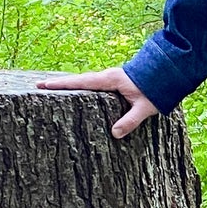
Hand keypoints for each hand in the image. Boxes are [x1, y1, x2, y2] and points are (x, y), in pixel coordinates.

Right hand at [37, 66, 158, 138]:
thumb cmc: (156, 90)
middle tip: (38, 85)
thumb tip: (114, 134)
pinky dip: (81, 86)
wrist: (168, 74)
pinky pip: (92, 84)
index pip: (81, 82)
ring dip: (69, 84)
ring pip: (84, 81)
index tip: (44, 85)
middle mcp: (107, 76)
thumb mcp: (144, 108)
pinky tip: (76, 93)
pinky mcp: (114, 81)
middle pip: (78, 80)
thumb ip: (130, 120)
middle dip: (59, 83)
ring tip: (51, 88)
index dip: (62, 84)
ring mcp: (110, 78)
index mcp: (110, 80)